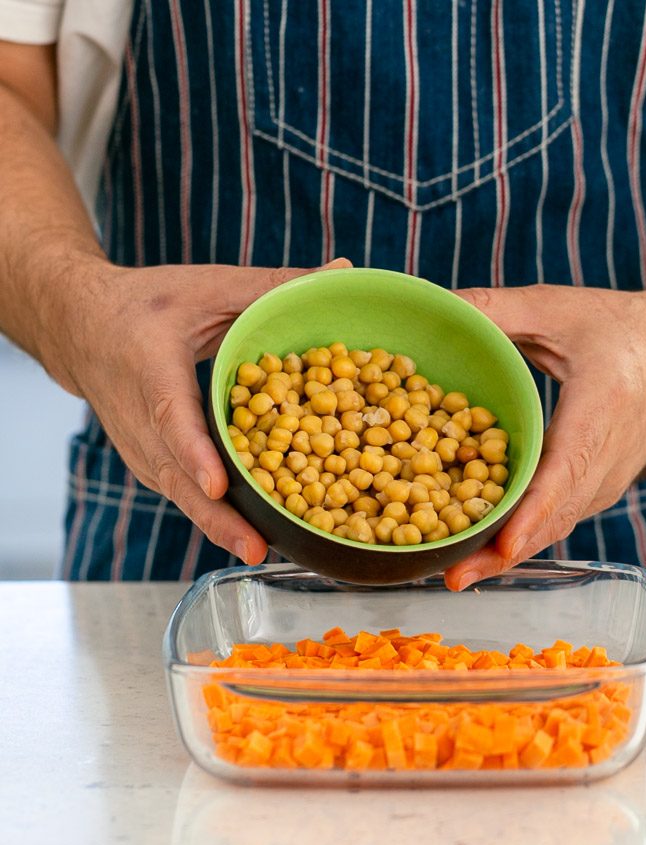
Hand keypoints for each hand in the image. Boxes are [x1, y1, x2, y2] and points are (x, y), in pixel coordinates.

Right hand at [53, 256, 350, 564]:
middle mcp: (139, 420)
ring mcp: (142, 450)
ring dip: (220, 526)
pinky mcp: (151, 467)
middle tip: (257, 547)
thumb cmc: (146, 305)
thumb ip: (274, 285)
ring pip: (182, 496)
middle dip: (218, 517)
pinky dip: (215, 515)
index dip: (195, 453)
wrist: (83, 329)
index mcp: (150, 368)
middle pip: (179, 477)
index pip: (170, 418)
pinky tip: (253, 535)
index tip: (217, 483)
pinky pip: (184, 494)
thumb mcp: (208, 287)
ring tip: (263, 551)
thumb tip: (344, 272)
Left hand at [444, 282, 645, 589]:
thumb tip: (433, 303)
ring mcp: (607, 482)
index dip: (532, 513)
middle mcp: (608, 460)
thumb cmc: (620, 328)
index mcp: (600, 412)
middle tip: (453, 576)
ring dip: (508, 554)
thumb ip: (494, 308)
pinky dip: (522, 537)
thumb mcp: (556, 307)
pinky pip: (558, 519)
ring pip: (555, 527)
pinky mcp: (599, 489)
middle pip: (554, 519)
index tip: (501, 545)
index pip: (566, 474)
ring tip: (457, 573)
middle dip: (503, 553)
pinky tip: (482, 547)